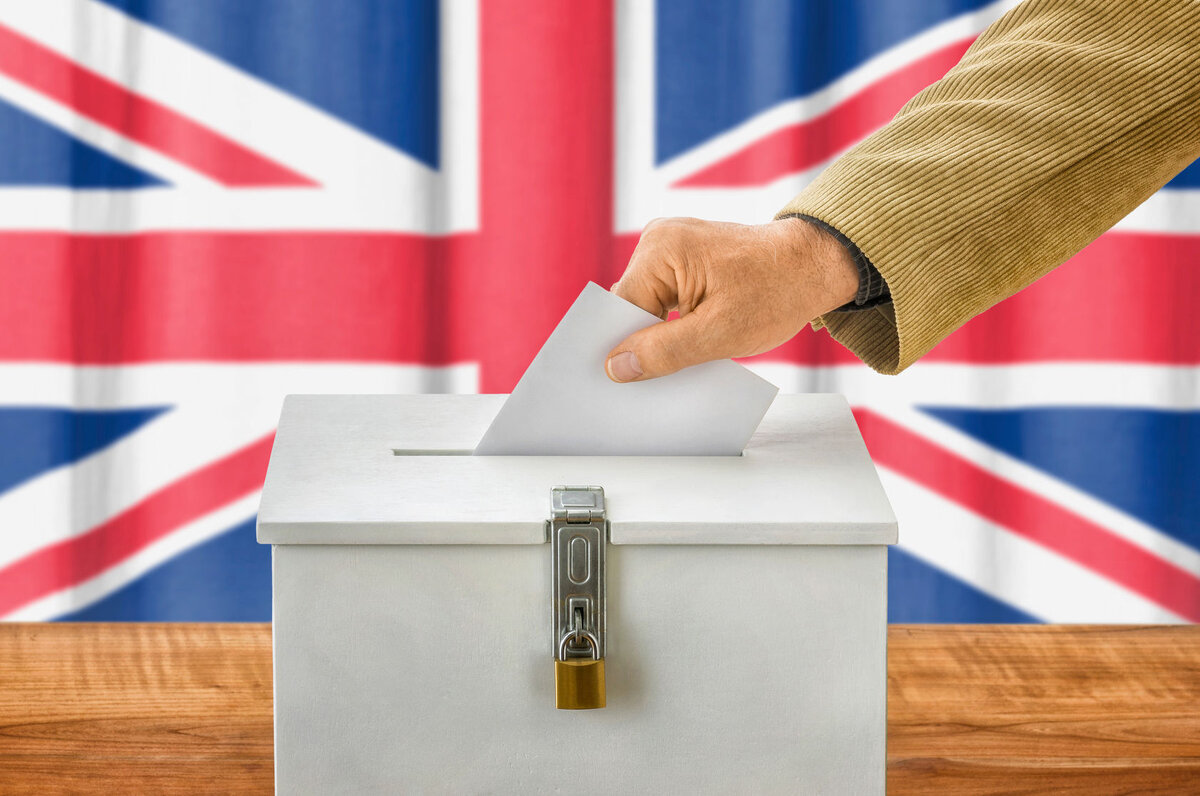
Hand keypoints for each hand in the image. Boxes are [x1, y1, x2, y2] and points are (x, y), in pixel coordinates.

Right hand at [605, 216, 859, 381]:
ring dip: (660, 334)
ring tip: (685, 356)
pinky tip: (691, 341)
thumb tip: (616, 367)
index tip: (627, 381)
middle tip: (660, 378)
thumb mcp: (719, 334)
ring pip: (646, 305)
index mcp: (661, 249)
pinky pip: (663, 297)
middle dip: (643, 342)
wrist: (814, 265)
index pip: (621, 308)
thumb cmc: (777, 292)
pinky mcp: (682, 258)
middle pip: (631, 306)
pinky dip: (673, 323)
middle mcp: (659, 239)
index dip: (623, 346)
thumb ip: (663, 352)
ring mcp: (670, 246)